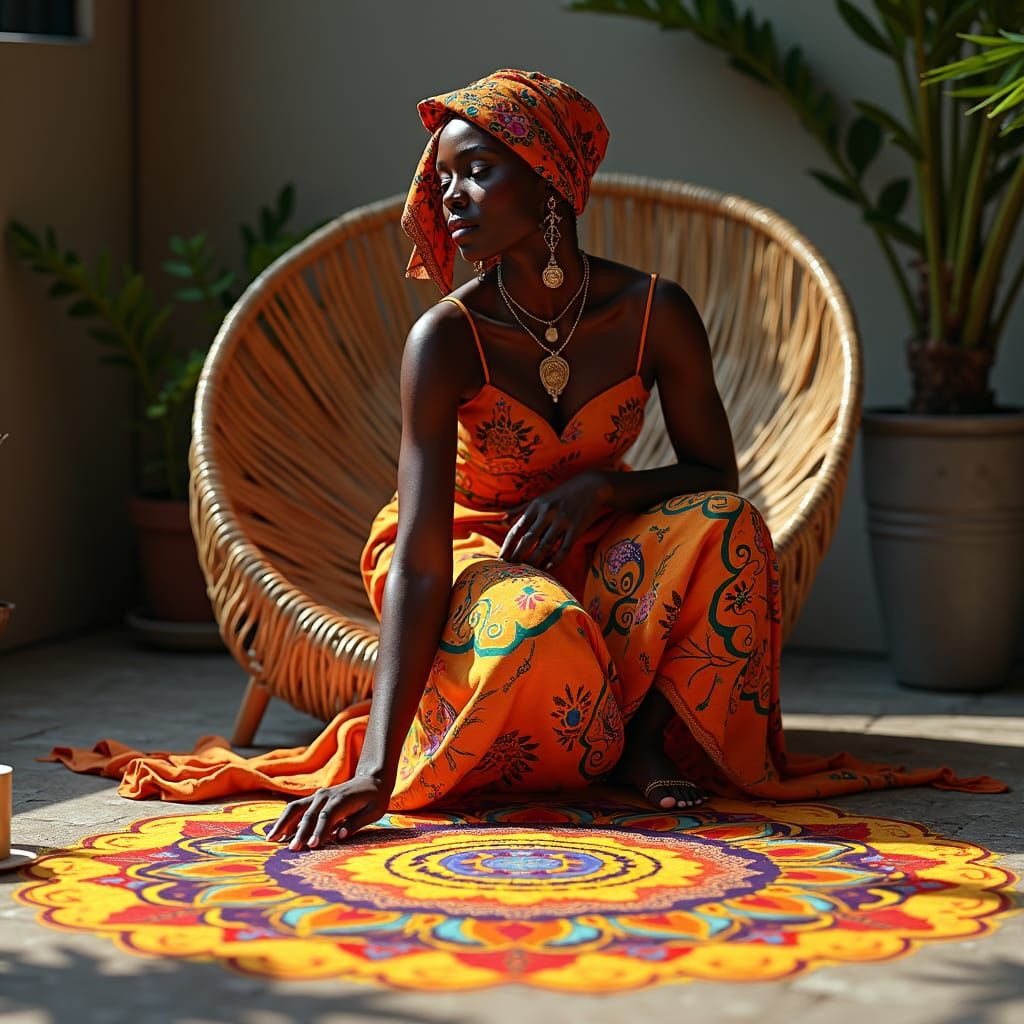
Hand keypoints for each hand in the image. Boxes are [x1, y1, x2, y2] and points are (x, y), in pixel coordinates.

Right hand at [264, 773, 391, 849]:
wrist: (371, 779)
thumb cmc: (375, 798)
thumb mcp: (374, 811)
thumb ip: (357, 823)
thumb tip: (341, 836)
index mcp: (342, 800)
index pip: (327, 817)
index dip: (319, 831)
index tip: (312, 846)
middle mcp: (326, 796)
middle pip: (309, 815)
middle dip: (299, 833)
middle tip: (292, 850)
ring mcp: (318, 796)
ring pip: (296, 808)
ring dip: (283, 823)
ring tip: (270, 839)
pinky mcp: (314, 799)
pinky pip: (296, 808)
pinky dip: (284, 819)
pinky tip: (276, 832)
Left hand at [498, 470, 612, 570]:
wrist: (591, 486)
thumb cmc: (562, 494)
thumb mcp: (540, 498)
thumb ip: (521, 510)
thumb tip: (502, 520)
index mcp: (536, 505)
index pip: (517, 528)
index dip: (508, 545)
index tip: (501, 559)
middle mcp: (547, 512)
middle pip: (528, 539)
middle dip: (517, 556)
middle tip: (510, 570)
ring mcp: (562, 520)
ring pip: (545, 546)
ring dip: (534, 561)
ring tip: (527, 573)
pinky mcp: (577, 527)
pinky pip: (564, 548)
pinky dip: (555, 560)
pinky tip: (548, 569)